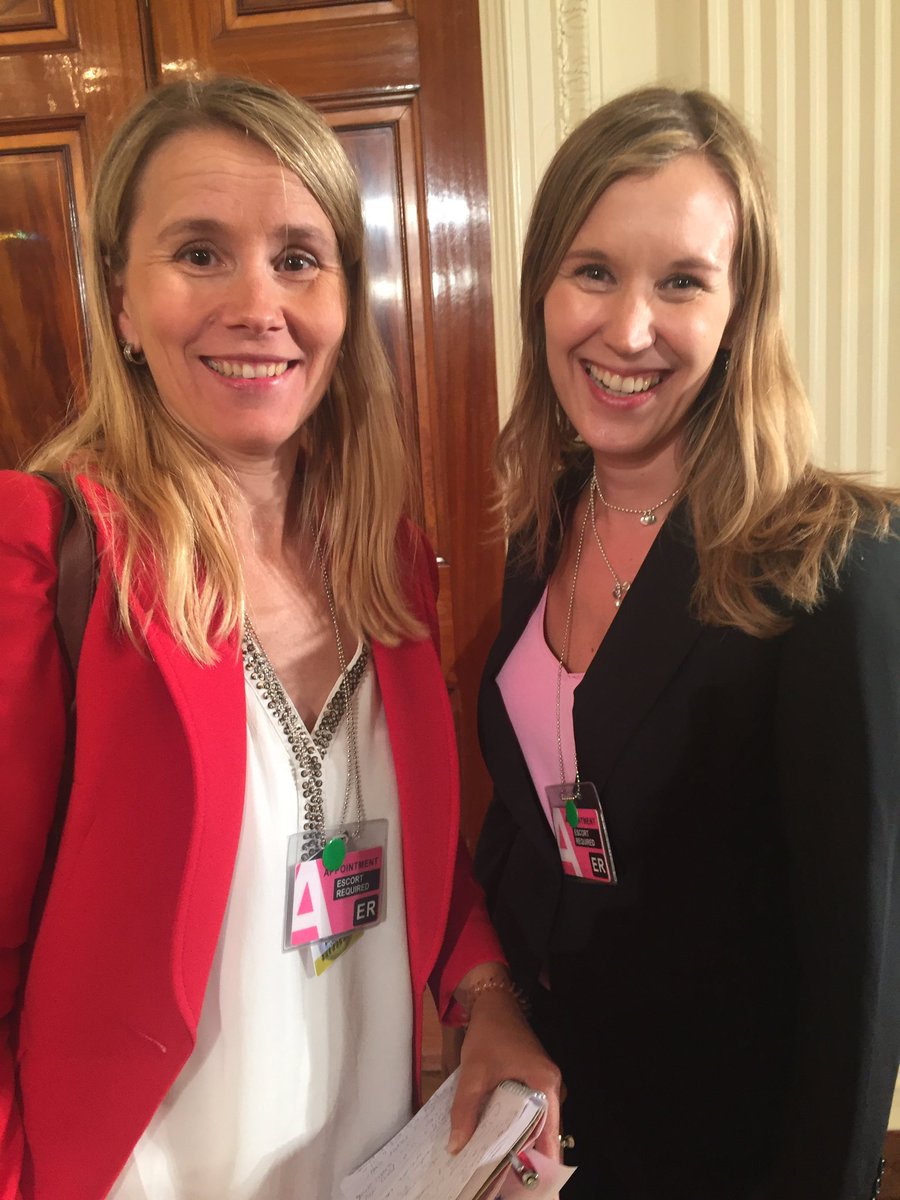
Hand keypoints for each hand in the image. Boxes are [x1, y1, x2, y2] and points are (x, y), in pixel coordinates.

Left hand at [447, 984, 561, 1162]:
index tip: (521, 1179)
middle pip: (544, 1132)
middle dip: (525, 1154)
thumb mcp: (474, 1073)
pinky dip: (518, 1125)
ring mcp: (547, 1085)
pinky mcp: (537, 1082)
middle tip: (503, 1174)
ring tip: (498, 1160)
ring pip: (537, 1123)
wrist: (494, 1004)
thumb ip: (465, 1110)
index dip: (538, 1160)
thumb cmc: (489, 1034)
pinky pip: (532, 1112)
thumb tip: (457, 1146)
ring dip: (520, 1140)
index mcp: (547, 1085)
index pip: (549, 1135)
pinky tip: (499, 1136)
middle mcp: (554, 1088)